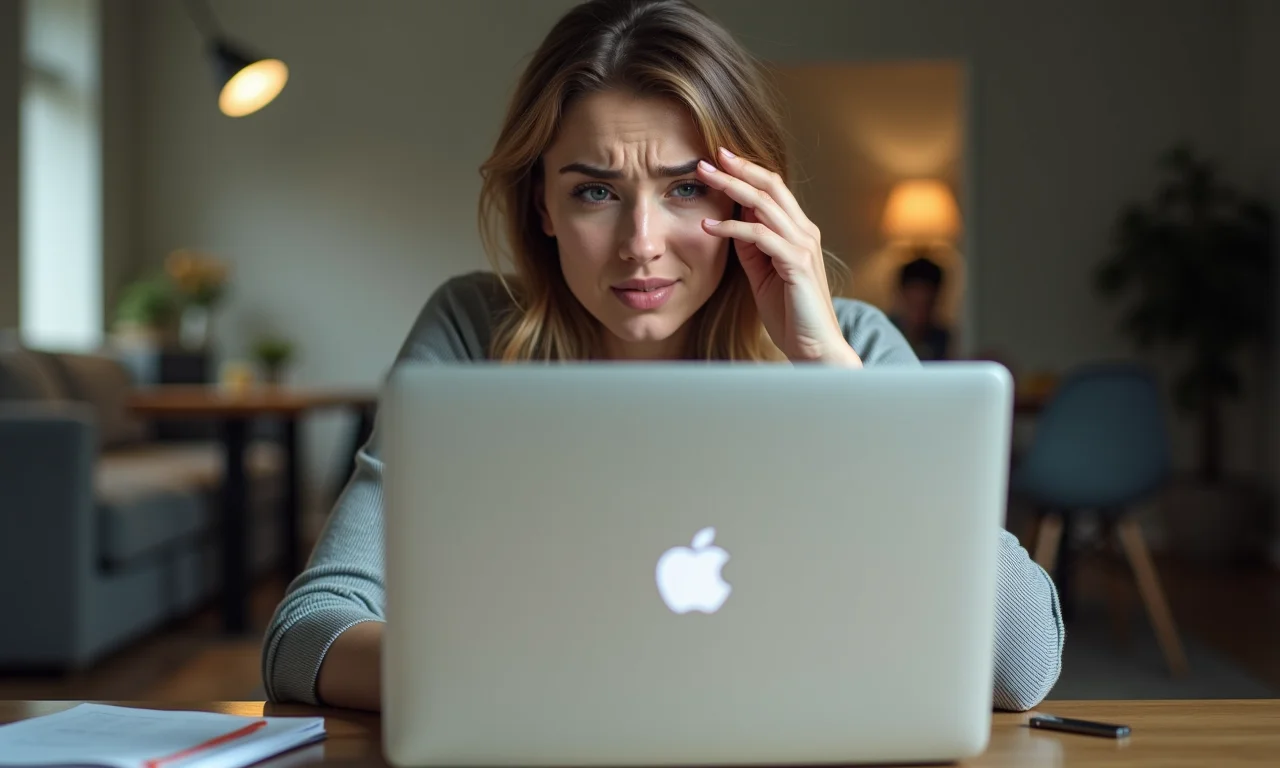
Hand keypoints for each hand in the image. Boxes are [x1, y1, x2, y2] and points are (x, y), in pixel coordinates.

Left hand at [697, 147, 861, 366]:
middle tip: (709, 156)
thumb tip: (730, 223)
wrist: (814, 348)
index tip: (718, 160)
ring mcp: (803, 246)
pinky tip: (709, 226)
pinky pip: (761, 236)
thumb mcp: (763, 274)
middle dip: (739, 168)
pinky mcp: (797, 263)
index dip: (747, 171)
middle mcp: (804, 232)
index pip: (773, 190)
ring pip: (765, 204)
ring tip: (704, 177)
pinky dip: (733, 227)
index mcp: (798, 232)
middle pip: (771, 186)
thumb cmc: (790, 313)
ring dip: (731, 187)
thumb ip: (752, 248)